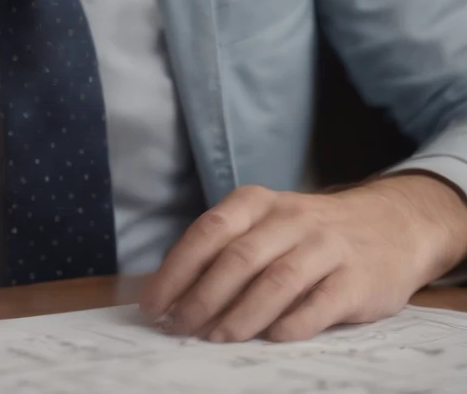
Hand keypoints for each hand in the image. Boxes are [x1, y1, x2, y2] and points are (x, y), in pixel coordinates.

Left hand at [140, 175, 466, 342]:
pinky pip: (320, 303)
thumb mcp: (267, 225)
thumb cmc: (310, 234)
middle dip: (202, 296)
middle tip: (179, 328)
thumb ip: (226, 250)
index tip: (153, 303)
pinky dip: (293, 324)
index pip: (208, 231)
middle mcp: (290, 218)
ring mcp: (325, 247)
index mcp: (258, 203)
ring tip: (216, 338)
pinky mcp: (356, 279)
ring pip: (276, 281)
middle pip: (238, 258)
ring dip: (241, 314)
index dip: (176, 269)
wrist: (391, 225)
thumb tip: (170, 292)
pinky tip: (272, 340)